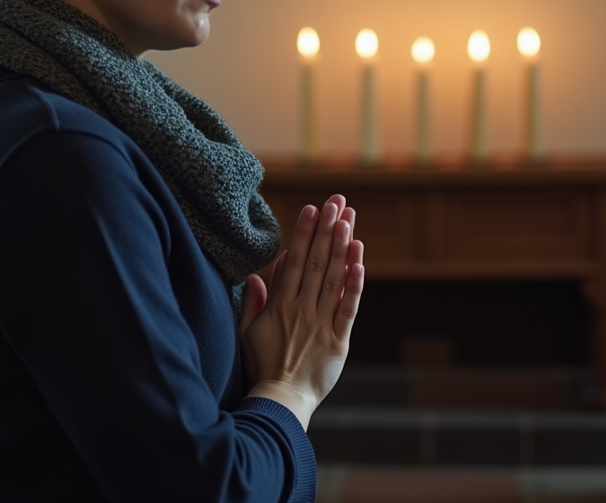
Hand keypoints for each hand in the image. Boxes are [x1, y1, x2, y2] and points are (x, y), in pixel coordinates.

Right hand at [238, 195, 364, 429]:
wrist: (279, 402)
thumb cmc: (260, 367)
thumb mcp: (246, 332)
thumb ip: (252, 302)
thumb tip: (255, 276)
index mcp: (279, 305)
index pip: (293, 261)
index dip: (303, 232)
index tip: (312, 209)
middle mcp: (301, 309)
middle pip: (316, 262)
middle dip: (327, 230)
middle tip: (336, 202)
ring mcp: (321, 324)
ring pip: (333, 280)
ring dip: (342, 248)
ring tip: (349, 221)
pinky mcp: (338, 341)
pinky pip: (347, 309)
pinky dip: (354, 286)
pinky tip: (360, 263)